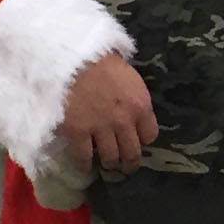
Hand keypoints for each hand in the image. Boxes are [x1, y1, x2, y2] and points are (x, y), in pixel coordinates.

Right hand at [55, 49, 158, 173]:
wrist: (73, 58)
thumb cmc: (102, 60)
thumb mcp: (129, 76)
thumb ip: (133, 97)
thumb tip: (133, 109)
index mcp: (140, 105)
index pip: (150, 135)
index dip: (143, 140)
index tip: (137, 141)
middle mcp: (124, 122)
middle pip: (132, 153)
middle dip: (129, 162)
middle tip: (125, 165)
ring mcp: (101, 129)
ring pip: (110, 158)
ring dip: (109, 163)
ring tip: (106, 164)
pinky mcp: (78, 133)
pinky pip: (83, 157)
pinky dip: (84, 164)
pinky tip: (84, 165)